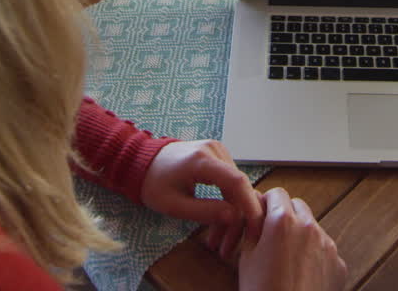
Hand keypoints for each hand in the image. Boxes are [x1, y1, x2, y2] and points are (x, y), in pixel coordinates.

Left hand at [140, 140, 262, 260]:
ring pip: (237, 187)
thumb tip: (234, 217)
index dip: (250, 206)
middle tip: (229, 247)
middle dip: (239, 218)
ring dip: (233, 214)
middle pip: (239, 187)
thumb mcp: (173, 205)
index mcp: (202, 159)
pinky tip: (220, 223)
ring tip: (219, 242)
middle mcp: (215, 150)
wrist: (142, 162)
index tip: (255, 229)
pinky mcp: (219, 156)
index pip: (237, 182)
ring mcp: (218, 151)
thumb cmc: (153, 183)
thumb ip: (204, 211)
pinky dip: (228, 203)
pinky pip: (230, 182)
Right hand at [239, 188, 346, 290]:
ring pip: (313, 227)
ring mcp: (327, 245)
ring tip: (287, 258)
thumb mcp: (246, 257)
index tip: (261, 213)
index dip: (266, 203)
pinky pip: (326, 250)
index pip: (277, 194)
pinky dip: (315, 255)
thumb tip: (257, 217)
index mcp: (282, 221)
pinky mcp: (338, 263)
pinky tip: (302, 274)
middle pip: (298, 205)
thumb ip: (254, 229)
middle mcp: (309, 227)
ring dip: (301, 234)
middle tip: (272, 234)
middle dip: (285, 214)